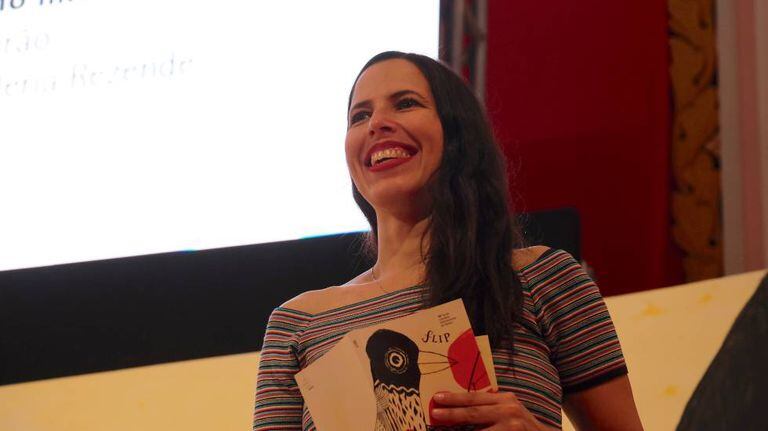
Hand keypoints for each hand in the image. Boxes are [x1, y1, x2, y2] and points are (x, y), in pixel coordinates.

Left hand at [430, 390, 550, 430]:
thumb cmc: (522, 425)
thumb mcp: (508, 410)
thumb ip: (490, 406)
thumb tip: (460, 404)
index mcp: (505, 400)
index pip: (475, 398)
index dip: (455, 398)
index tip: (438, 397)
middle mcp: (509, 411)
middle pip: (474, 413)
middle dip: (452, 413)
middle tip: (435, 412)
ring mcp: (512, 427)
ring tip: (442, 429)